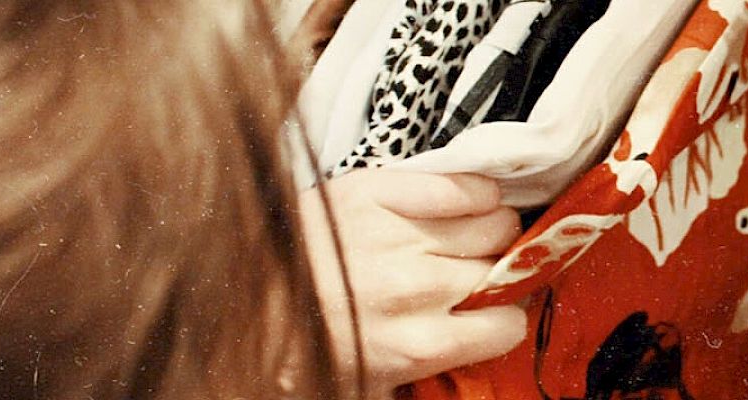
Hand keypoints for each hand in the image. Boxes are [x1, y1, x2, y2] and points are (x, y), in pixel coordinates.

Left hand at [300, 170, 525, 396]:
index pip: (508, 326)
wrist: (238, 294)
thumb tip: (478, 341)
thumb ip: (430, 362)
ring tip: (464, 236)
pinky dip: (474, 192)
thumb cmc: (307, 336)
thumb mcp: (372, 375)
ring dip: (490, 230)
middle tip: (470, 271)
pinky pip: (464, 185)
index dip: (501, 317)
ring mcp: (400, 235)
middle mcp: (417, 288)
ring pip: (497, 222)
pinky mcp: (381, 191)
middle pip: (506, 269)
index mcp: (419, 344)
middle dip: (495, 271)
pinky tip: (460, 202)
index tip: (489, 310)